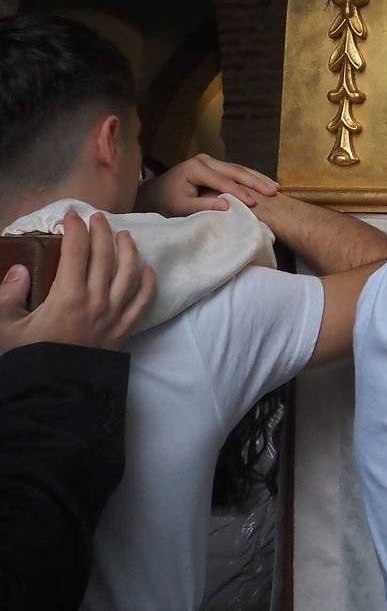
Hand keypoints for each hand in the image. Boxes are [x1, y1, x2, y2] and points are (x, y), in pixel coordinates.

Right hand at [0, 212, 154, 352]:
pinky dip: (148, 284)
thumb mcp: (5, 328)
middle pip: (105, 257)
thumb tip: (18, 269)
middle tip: (98, 217)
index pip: (76, 252)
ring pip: (129, 275)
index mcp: (68, 296)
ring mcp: (113, 316)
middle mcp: (96, 301)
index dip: (75, 229)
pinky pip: (143, 303)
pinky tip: (147, 270)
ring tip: (125, 235)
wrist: (51, 394)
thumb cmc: (27, 359)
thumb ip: (7, 295)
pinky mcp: (123, 332)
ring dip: (129, 251)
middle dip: (102, 232)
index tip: (72, 216)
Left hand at [137, 154, 277, 214]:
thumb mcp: (180, 207)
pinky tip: (264, 182)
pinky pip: (235, 170)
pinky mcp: (214, 165)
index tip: (255, 203)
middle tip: (273, 191)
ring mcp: (210, 160)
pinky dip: (251, 176)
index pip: (223, 181)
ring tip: (275, 187)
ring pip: (239, 168)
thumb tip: (227, 206)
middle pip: (235, 171)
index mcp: (196, 168)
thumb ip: (202, 206)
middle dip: (255, 182)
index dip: (239, 192)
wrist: (154, 192)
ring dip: (257, 178)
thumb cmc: (165, 202)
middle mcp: (205, 160)